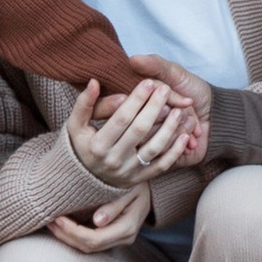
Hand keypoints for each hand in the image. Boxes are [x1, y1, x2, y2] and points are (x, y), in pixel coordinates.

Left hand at [50, 183, 153, 256]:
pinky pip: (90, 241)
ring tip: (51, 222)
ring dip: (67, 237)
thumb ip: (115, 204)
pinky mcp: (113, 235)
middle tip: (49, 220)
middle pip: (89, 247)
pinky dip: (74, 234)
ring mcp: (118, 239)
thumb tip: (97, 221)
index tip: (58, 218)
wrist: (149, 183)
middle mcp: (124, 238)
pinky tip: (62, 223)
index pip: (95, 239)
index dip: (73, 232)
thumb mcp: (130, 188)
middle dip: (66, 236)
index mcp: (127, 228)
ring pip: (88, 247)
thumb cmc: (138, 182)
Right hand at [65, 76, 196, 187]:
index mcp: (98, 145)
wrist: (85, 179)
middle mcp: (113, 160)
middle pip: (139, 130)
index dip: (136, 99)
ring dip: (169, 128)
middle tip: (165, 88)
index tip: (148, 82)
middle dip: (154, 107)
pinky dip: (175, 151)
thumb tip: (94, 82)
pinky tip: (184, 135)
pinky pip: (162, 166)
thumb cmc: (83, 144)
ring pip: (154, 148)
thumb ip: (84, 103)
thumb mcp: (76, 125)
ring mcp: (129, 171)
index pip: (121, 118)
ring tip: (178, 110)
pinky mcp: (141, 179)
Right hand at [127, 55, 214, 161]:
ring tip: (191, 120)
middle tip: (184, 107)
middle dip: (170, 113)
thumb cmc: (194, 91)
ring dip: (178, 127)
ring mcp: (148, 143)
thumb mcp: (176, 74)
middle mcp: (139, 124)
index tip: (169, 91)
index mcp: (138, 102)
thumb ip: (155, 65)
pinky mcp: (161, 159)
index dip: (154, 97)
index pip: (132, 102)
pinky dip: (183, 142)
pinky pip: (164, 155)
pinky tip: (192, 136)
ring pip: (152, 139)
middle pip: (141, 122)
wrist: (217, 116)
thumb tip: (133, 59)